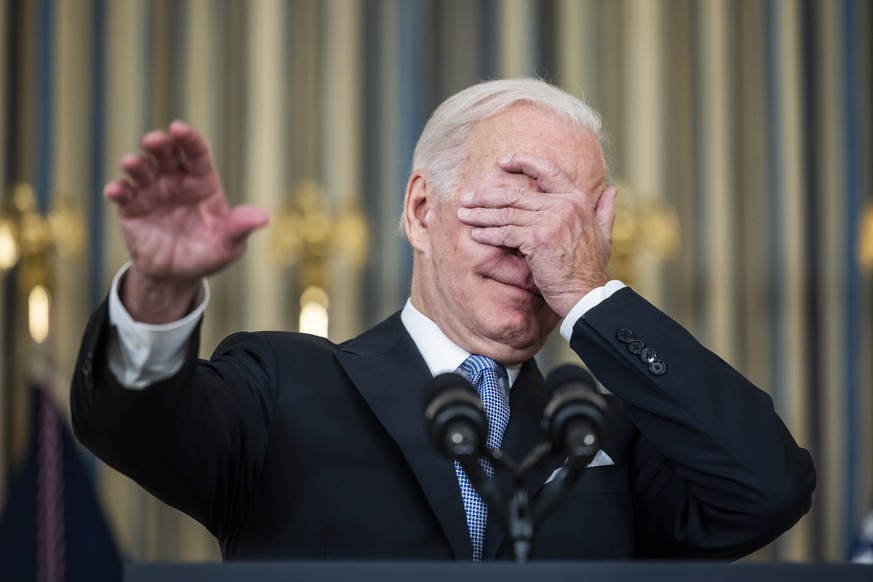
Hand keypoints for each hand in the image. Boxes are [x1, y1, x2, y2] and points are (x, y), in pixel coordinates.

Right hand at [105, 121, 267, 321]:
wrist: (178, 276)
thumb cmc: (208, 254)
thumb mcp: (228, 245)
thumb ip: (240, 228)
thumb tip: (263, 217)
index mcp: (202, 182)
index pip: (196, 153)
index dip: (189, 139)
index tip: (179, 129)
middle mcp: (175, 181)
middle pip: (166, 154)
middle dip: (159, 143)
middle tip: (153, 141)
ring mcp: (151, 192)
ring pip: (141, 169)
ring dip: (135, 163)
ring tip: (131, 163)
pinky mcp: (131, 208)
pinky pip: (122, 194)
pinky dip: (117, 190)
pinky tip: (116, 191)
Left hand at [457, 152, 615, 316]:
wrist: (587, 294)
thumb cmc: (591, 269)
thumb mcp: (605, 235)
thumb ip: (605, 210)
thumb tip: (611, 190)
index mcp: (576, 200)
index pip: (548, 170)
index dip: (523, 161)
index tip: (502, 162)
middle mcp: (563, 205)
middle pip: (517, 193)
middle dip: (488, 195)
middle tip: (468, 198)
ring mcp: (549, 220)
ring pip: (507, 212)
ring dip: (481, 214)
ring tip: (464, 214)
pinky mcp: (536, 239)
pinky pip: (505, 233)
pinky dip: (488, 234)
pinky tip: (476, 234)